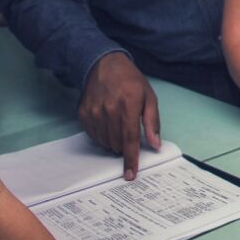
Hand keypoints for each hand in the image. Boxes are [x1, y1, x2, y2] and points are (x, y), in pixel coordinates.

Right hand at [79, 52, 160, 179]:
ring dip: (114, 141)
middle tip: (129, 131)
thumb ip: (152, 122)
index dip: (131, 158)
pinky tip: (108, 122)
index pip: (130, 138)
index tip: (130, 174)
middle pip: (117, 143)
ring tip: (119, 124)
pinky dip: (103, 135)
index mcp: (128, 104)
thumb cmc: (130, 81)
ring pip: (106, 142)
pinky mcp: (83, 114)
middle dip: (125, 146)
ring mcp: (94, 112)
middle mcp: (109, 109)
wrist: (104, 64)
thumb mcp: (149, 96)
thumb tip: (156, 144)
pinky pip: (94, 136)